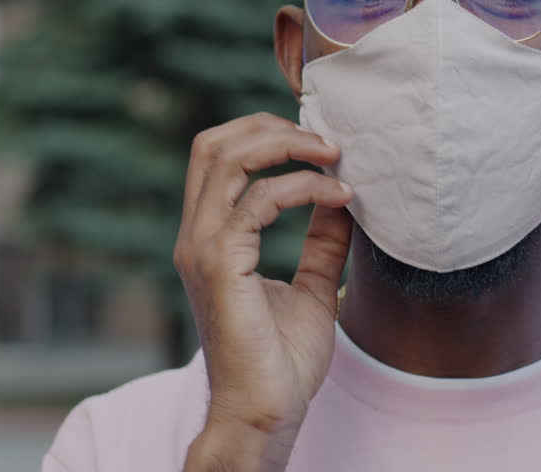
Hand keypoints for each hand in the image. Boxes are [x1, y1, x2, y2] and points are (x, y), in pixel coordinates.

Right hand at [174, 112, 353, 466]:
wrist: (265, 413)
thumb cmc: (282, 362)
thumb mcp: (312, 287)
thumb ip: (322, 241)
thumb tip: (344, 199)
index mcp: (210, 238)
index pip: (219, 157)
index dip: (265, 133)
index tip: (320, 142)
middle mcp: (197, 236)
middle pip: (214, 144)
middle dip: (271, 127)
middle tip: (326, 140)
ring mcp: (202, 248)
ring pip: (228, 158)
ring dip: (287, 145)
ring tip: (334, 156)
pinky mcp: (220, 264)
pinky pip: (259, 200)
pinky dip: (303, 188)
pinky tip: (339, 198)